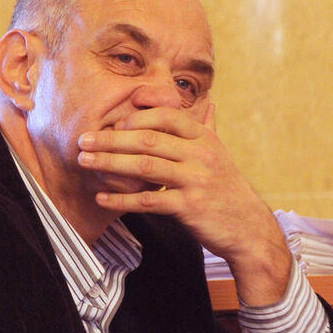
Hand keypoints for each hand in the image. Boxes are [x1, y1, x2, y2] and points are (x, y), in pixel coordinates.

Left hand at [77, 105, 291, 304]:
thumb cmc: (226, 190)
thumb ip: (207, 130)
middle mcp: (201, 154)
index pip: (166, 116)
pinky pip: (148, 200)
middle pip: (147, 140)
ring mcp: (196, 180)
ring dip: (109, 163)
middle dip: (110, 139)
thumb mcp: (220, 155)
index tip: (111, 124)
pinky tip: (101, 197)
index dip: (135, 118)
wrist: (249, 229)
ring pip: (144, 166)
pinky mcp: (189, 206)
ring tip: (84, 162)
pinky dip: (121, 199)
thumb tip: (208, 103)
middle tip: (83, 140)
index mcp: (204, 138)